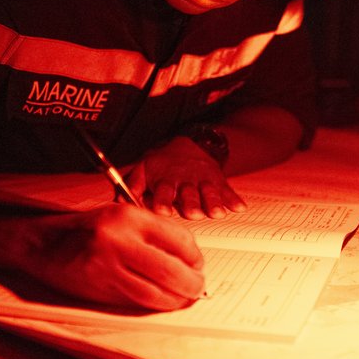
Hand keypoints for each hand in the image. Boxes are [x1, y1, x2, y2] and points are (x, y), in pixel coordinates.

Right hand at [15, 204, 205, 310]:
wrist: (41, 244)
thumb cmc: (85, 229)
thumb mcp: (120, 216)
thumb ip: (152, 232)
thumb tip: (188, 257)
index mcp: (129, 217)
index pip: (179, 239)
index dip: (195, 257)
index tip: (198, 264)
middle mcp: (119, 240)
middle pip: (172, 270)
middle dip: (192, 284)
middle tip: (197, 287)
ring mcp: (107, 266)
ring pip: (156, 293)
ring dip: (176, 300)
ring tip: (183, 298)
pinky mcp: (99, 288)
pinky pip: (135, 301)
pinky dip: (153, 304)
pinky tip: (160, 302)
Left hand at [128, 136, 246, 219]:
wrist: (189, 144)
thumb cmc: (163, 164)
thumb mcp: (144, 169)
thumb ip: (133, 185)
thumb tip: (119, 200)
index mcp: (166, 179)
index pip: (164, 191)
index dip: (163, 201)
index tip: (162, 210)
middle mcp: (185, 181)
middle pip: (189, 194)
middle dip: (190, 204)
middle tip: (193, 213)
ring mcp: (203, 181)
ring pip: (208, 193)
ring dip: (213, 203)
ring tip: (216, 213)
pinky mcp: (219, 182)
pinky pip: (228, 191)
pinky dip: (234, 200)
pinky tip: (239, 207)